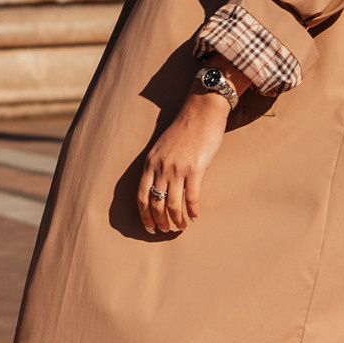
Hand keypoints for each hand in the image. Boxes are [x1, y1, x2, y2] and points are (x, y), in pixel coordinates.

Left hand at [138, 91, 230, 235]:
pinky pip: (191, 198)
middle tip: (166, 231)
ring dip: (176, 220)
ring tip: (181, 227)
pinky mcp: (195, 169)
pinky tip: (194, 217)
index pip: (141, 196)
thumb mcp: (162, 147)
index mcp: (150, 163)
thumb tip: (161, 188)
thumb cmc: (184, 129)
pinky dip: (192, 211)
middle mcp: (161, 168)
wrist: (201, 111)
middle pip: (156, 204)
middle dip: (160, 222)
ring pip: (173, 205)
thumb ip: (159, 166)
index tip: (149, 227)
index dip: (144, 216)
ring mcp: (178, 169)